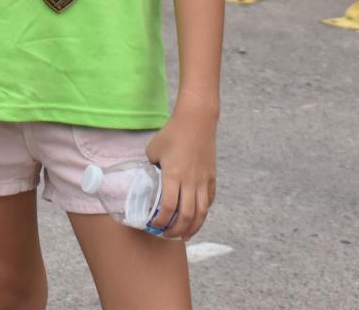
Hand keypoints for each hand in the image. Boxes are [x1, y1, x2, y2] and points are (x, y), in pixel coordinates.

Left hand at [143, 103, 216, 240]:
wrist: (197, 121)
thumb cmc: (172, 133)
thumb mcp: (153, 149)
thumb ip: (150, 166)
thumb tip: (146, 177)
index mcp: (173, 175)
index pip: (169, 207)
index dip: (161, 221)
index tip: (154, 225)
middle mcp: (190, 181)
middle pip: (186, 216)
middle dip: (176, 230)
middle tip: (167, 235)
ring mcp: (203, 181)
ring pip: (201, 213)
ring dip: (193, 228)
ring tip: (184, 236)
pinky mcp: (212, 178)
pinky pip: (208, 201)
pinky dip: (203, 213)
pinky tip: (197, 218)